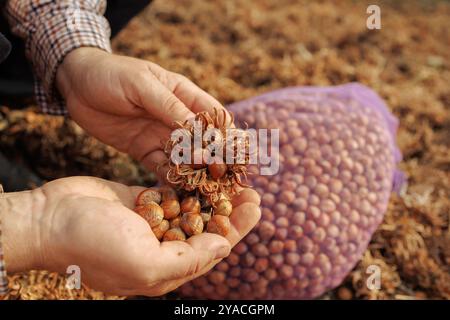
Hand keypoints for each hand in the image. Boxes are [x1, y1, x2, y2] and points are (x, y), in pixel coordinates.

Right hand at [1, 176, 259, 295]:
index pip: (212, 250)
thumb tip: (224, 248)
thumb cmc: (94, 245)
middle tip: (251, 189)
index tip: (255, 206)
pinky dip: (188, 183)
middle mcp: (162, 247)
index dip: (237, 229)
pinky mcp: (140, 200)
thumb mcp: (145, 263)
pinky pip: (170, 192)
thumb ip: (188, 260)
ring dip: (212, 194)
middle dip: (229, 210)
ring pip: (191, 209)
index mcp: (166, 268)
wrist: (50, 220)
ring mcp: (151, 222)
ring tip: (232, 176)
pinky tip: (205, 170)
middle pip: (207, 228)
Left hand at [56, 48, 228, 177]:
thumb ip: (171, 107)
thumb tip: (201, 131)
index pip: (214, 117)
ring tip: (205, 191)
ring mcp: (161, 135)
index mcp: (184, 95)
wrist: (75, 83)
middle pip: (203, 141)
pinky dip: (170, 178)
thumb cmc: (112, 74)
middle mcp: (177, 117)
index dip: (226, 136)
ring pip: (185, 157)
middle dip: (214, 160)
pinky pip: (161, 166)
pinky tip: (178, 191)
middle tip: (223, 181)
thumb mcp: (142, 85)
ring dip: (195, 173)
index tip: (234, 156)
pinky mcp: (143, 149)